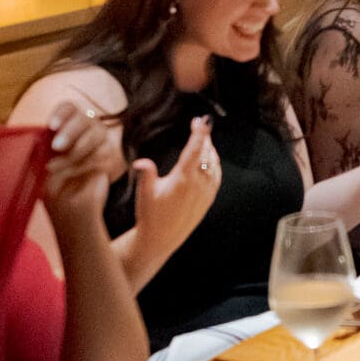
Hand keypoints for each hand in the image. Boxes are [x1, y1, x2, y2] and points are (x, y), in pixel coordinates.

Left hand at [40, 101, 125, 227]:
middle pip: (84, 120)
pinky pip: (99, 156)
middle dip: (70, 132)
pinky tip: (68, 173)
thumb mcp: (39, 158)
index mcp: (68, 119)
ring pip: (93, 138)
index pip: (68, 108)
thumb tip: (31, 145)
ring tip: (53, 167)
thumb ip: (37, 149)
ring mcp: (100, 138)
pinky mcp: (107, 155)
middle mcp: (87, 124)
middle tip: (56, 146)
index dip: (61, 114)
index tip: (51, 126)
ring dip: (73, 154)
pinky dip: (81, 165)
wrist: (67, 193)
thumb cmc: (50, 168)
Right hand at [132, 117, 219, 263]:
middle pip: (207, 153)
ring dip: (210, 149)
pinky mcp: (208, 200)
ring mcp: (206, 192)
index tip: (200, 120)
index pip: (195, 149)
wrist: (160, 240)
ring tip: (204, 139)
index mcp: (183, 179)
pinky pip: (217, 177)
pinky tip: (211, 160)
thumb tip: (142, 162)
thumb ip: (146, 175)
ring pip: (214, 164)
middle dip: (204, 138)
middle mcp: (198, 184)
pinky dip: (215, 164)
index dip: (199, 132)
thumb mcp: (145, 193)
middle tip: (200, 125)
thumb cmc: (150, 215)